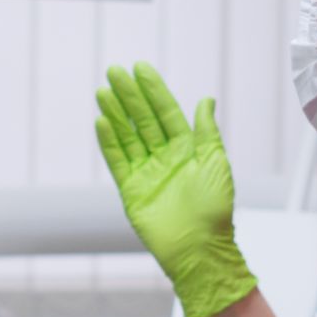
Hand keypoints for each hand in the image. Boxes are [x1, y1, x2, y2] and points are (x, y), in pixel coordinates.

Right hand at [95, 62, 256, 316]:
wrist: (199, 248)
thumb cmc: (215, 209)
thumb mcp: (215, 163)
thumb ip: (206, 132)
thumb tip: (206, 100)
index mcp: (187, 149)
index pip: (166, 113)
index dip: (154, 91)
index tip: (140, 69)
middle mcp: (164, 157)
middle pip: (143, 120)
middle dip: (129, 96)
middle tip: (114, 72)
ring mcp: (146, 172)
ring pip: (127, 136)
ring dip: (115, 114)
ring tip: (103, 91)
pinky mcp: (131, 190)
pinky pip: (117, 161)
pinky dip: (108, 142)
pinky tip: (100, 122)